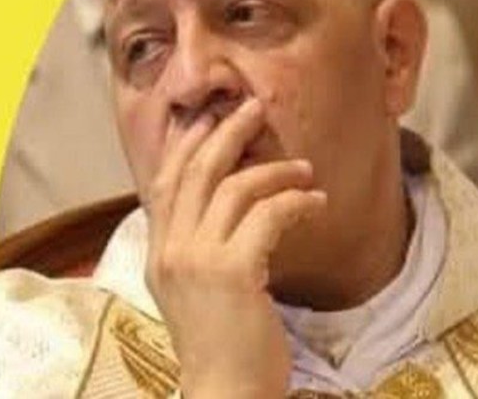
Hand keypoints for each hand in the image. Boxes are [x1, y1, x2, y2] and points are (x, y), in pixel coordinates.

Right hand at [144, 98, 325, 398]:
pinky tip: (318, 204)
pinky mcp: (233, 272)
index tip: (211, 116)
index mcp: (159, 253)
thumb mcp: (198, 290)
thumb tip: (227, 206)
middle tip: (256, 107)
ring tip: (306, 170)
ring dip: (276, 170)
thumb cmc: (223, 344)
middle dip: (228, 132)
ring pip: (235, 186)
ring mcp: (198, 259)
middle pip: (197, 171)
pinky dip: (297, 201)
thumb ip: (201, 247)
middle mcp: (171, 250)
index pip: (166, 182)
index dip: (188, 143)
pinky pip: (268, 214)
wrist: (226, 392)